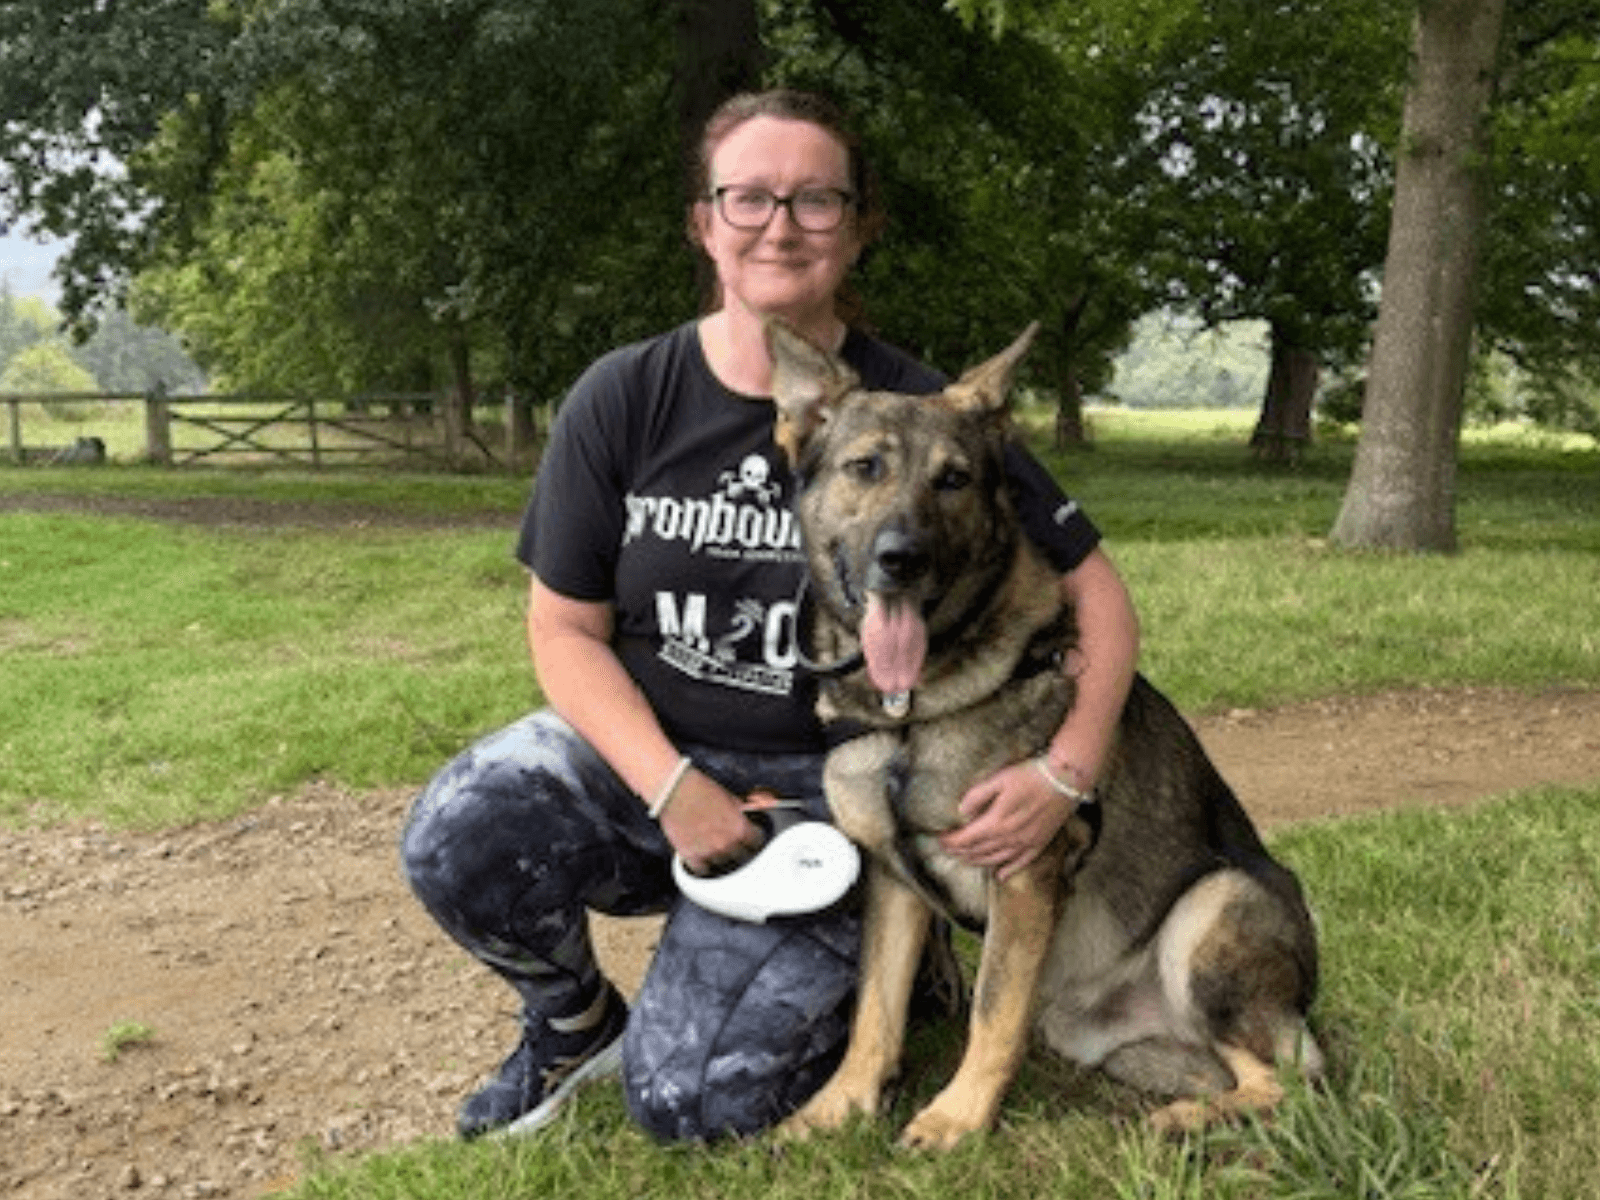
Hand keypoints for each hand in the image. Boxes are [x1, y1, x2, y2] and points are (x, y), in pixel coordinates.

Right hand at [658, 770, 762, 874]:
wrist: (674, 789)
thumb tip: (745, 815)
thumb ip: (740, 812)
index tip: (750, 838)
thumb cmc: (700, 788)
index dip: (754, 838)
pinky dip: (701, 865)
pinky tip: (700, 857)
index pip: (757, 842)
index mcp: (740, 827)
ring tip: (713, 846)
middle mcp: (726, 842)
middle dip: (739, 849)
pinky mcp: (690, 855)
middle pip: (742, 857)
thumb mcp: (729, 797)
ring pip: (721, 864)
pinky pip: (701, 870)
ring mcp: (709, 851)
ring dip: (719, 856)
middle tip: (731, 842)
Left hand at [939, 760, 1072, 879]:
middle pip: (978, 851)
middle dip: (960, 852)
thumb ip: (977, 796)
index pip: (966, 839)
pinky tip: (1000, 876)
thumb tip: (961, 812)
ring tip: (965, 860)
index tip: (939, 840)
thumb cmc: (1030, 776)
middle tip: (948, 850)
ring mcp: (1025, 843)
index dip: (950, 842)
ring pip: (995, 860)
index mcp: (996, 822)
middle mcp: (1009, 838)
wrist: (1064, 780)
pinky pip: (1021, 863)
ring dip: (977, 862)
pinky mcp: (1039, 843)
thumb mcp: (998, 779)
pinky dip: (1008, 871)